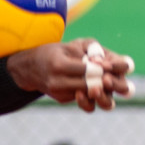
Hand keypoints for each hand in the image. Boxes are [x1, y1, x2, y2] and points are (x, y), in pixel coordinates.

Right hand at [6, 39, 132, 112]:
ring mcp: (58, 93)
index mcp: (58, 64)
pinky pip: (82, 98)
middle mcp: (56, 81)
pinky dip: (91, 92)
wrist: (30, 69)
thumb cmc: (53, 52)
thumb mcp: (69, 45)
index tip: (112, 66)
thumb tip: (106, 62)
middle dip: (104, 80)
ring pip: (87, 95)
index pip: (86, 69)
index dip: (102, 68)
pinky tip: (97, 86)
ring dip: (101, 89)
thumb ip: (88, 50)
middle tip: (114, 76)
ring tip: (108, 82)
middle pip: (88, 84)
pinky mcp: (62, 99)